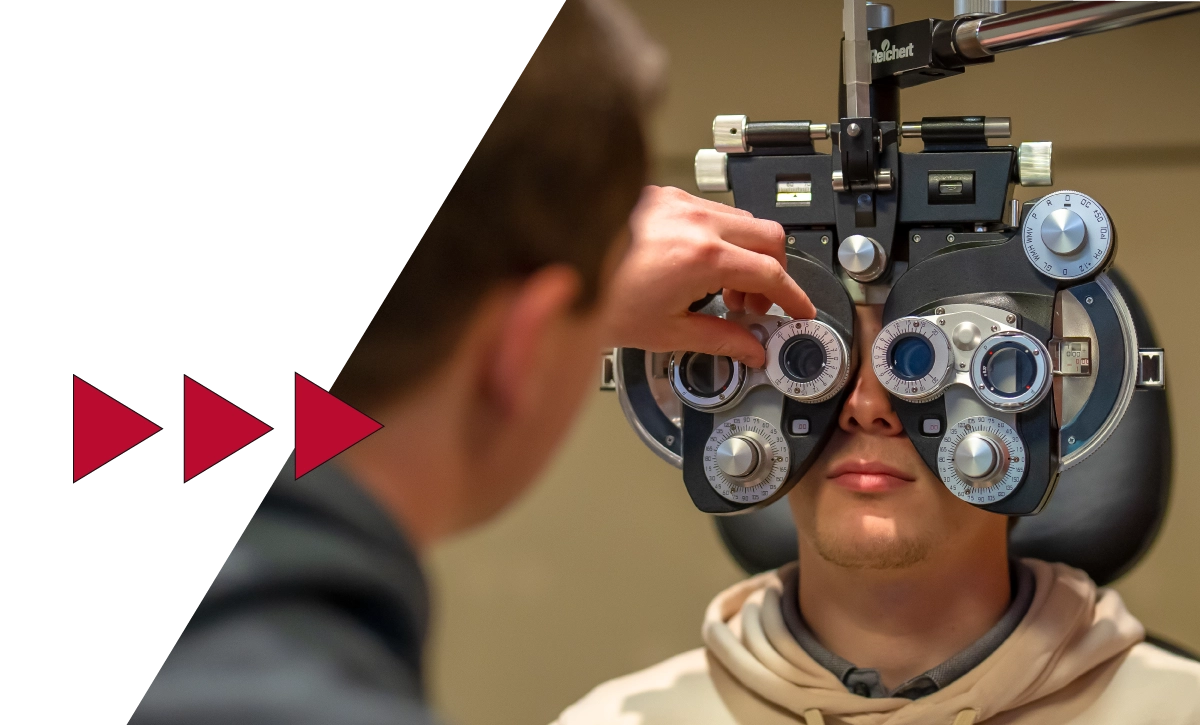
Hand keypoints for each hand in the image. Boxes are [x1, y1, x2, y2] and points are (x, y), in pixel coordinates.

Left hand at [602, 186, 815, 367]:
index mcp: (702, 257)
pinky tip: (695, 267)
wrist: (551, 267)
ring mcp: (677, 202)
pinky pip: (708, 210)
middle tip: (756, 305)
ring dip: (744, 254)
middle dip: (773, 272)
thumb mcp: (665, 332)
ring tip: (720, 290)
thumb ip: (720, 340)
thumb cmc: (597, 299)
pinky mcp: (659, 196)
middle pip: (769, 236)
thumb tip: (751, 349)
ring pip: (740, 220)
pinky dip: (717, 237)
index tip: (800, 310)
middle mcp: (694, 221)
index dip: (794, 297)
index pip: (772, 273)